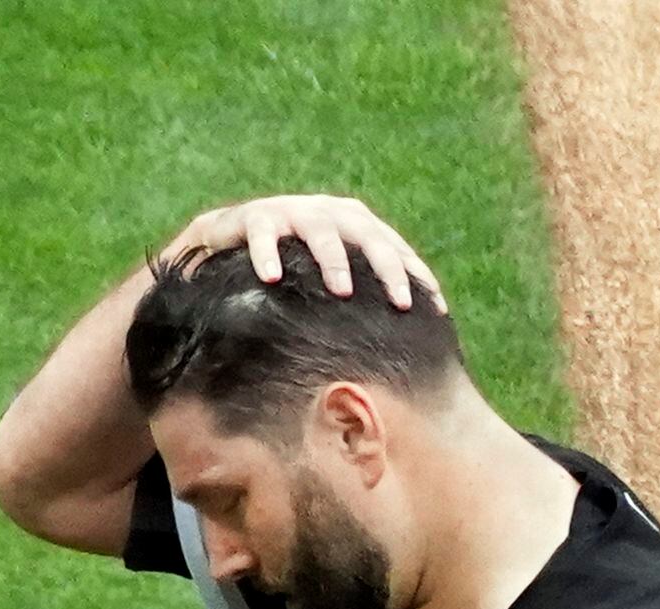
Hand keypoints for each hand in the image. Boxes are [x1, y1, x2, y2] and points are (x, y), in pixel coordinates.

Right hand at [160, 194, 443, 310]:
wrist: (223, 241)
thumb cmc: (286, 268)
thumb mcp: (325, 279)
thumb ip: (358, 297)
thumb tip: (402, 345)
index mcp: (351, 224)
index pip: (393, 247)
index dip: (416, 274)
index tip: (436, 310)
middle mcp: (326, 212)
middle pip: (367, 233)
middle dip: (387, 267)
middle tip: (401, 302)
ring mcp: (289, 211)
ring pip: (319, 229)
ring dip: (334, 258)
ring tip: (342, 290)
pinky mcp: (252, 217)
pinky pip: (261, 232)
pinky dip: (266, 253)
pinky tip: (271, 278)